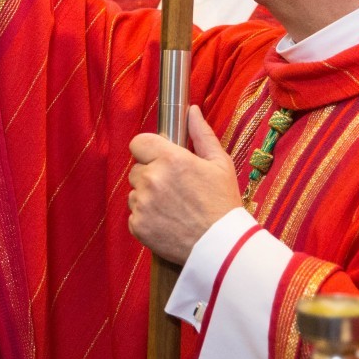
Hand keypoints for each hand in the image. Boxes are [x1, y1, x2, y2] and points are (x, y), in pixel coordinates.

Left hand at [127, 106, 240, 262]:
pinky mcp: (138, 226)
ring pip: (135, 192)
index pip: (138, 142)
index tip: (161, 159)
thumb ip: (201, 134)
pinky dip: (146, 218)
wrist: (223, 247)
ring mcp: (142, 204)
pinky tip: (168, 222)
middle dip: (151, 175)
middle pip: (137, 169)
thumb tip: (192, 110)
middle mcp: (152, 179)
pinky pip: (134, 215)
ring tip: (174, 208)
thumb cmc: (224, 204)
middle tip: (175, 189)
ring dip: (147, 197)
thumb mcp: (220, 164)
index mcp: (170, 159)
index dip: (149, 150)